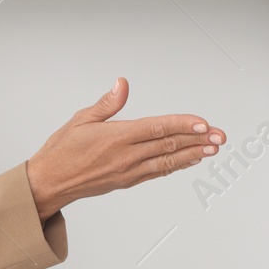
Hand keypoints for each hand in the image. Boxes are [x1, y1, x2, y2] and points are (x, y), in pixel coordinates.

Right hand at [26, 78, 224, 219]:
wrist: (49, 183)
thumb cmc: (62, 150)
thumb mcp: (81, 120)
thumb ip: (107, 104)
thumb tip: (122, 84)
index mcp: (116, 137)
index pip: (157, 128)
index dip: (183, 125)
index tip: (203, 123)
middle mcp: (126, 156)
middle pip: (169, 145)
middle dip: (198, 140)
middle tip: (220, 136)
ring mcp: (129, 171)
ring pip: (168, 160)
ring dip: (193, 154)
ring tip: (213, 149)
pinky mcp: (128, 180)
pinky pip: (157, 171)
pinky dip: (176, 164)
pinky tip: (190, 159)